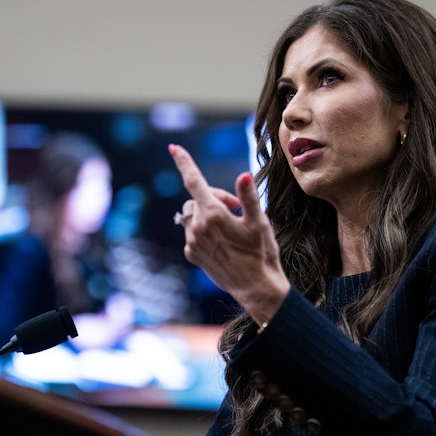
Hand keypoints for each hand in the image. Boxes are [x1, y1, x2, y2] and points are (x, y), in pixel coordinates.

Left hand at [169, 143, 289, 323]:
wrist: (256, 288)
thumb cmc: (261, 253)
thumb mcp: (259, 222)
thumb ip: (248, 197)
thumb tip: (243, 175)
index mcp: (214, 215)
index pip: (194, 181)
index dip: (184, 162)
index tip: (174, 147)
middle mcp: (198, 228)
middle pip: (197, 199)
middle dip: (214, 198)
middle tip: (236, 208)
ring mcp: (192, 242)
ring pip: (192, 216)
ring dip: (207, 214)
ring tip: (230, 226)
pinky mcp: (192, 255)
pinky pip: (192, 233)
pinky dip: (203, 231)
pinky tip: (222, 242)